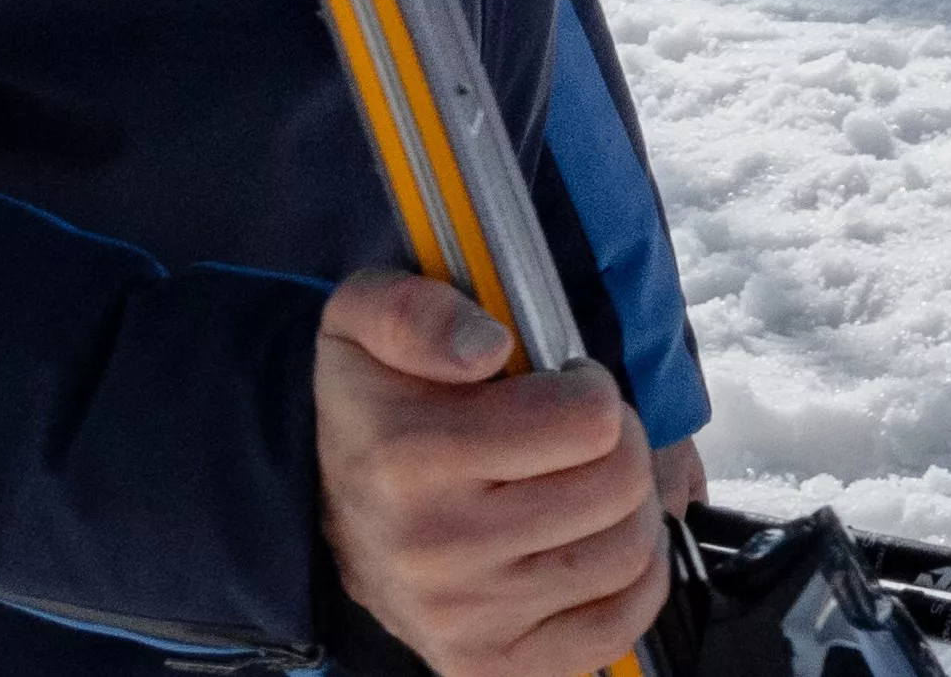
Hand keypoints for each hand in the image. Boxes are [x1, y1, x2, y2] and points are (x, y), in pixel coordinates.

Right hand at [314, 273, 669, 676]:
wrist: (319, 507)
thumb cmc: (372, 406)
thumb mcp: (365, 317)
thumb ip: (414, 310)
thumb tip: (487, 347)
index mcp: (410, 455)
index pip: (590, 420)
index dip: (589, 388)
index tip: (560, 386)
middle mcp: (436, 547)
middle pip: (620, 484)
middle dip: (619, 444)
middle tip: (581, 436)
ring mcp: (464, 618)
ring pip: (628, 551)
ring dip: (628, 508)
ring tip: (584, 485)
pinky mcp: (488, 665)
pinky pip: (615, 627)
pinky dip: (631, 582)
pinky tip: (593, 544)